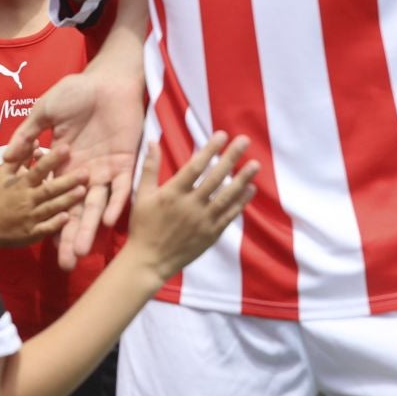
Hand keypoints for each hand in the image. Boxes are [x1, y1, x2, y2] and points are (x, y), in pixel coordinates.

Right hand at [0, 145, 86, 249]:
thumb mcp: (3, 174)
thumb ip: (20, 158)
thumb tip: (35, 141)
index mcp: (20, 184)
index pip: (38, 169)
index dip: (52, 159)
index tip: (67, 148)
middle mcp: (26, 199)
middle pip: (49, 189)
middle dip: (67, 181)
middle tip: (85, 172)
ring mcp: (29, 217)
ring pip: (50, 207)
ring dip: (66, 200)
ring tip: (83, 191)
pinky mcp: (31, 234)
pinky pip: (46, 229)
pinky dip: (56, 224)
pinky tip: (68, 217)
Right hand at [1, 41, 145, 268]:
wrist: (108, 79)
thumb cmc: (76, 92)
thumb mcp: (45, 111)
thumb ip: (26, 132)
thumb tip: (7, 155)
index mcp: (64, 164)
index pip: (54, 199)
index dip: (50, 221)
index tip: (41, 247)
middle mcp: (85, 174)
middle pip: (76, 212)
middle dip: (70, 238)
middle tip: (65, 265)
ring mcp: (106, 170)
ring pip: (98, 207)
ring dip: (91, 228)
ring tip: (82, 252)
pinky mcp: (125, 163)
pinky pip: (122, 189)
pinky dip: (116, 204)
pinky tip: (107, 221)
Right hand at [125, 135, 256, 281]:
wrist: (149, 261)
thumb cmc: (143, 226)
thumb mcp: (141, 195)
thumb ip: (149, 167)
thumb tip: (153, 141)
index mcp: (172, 194)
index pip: (195, 167)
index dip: (209, 149)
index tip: (222, 135)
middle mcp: (190, 206)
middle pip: (215, 177)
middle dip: (231, 157)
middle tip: (245, 140)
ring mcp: (203, 221)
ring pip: (227, 196)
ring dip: (243, 179)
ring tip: (255, 164)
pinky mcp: (211, 234)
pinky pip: (229, 215)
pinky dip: (241, 202)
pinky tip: (250, 190)